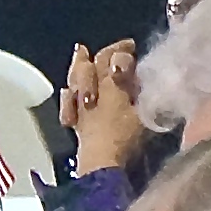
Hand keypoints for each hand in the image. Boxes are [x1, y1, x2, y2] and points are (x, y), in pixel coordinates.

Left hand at [63, 40, 144, 175]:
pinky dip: (69, 91)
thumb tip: (133, 75)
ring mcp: (79, 105)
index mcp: (111, 84)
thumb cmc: (126, 137)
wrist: (101, 163)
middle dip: (105, 53)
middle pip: (94, 65)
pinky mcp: (73, 122)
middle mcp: (92, 90)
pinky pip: (67, 101)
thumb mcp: (143, 110)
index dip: (122, 51)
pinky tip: (68, 89)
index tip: (132, 47)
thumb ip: (139, 90)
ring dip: (80, 64)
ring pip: (76, 78)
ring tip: (81, 52)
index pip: (114, 59)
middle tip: (118, 47)